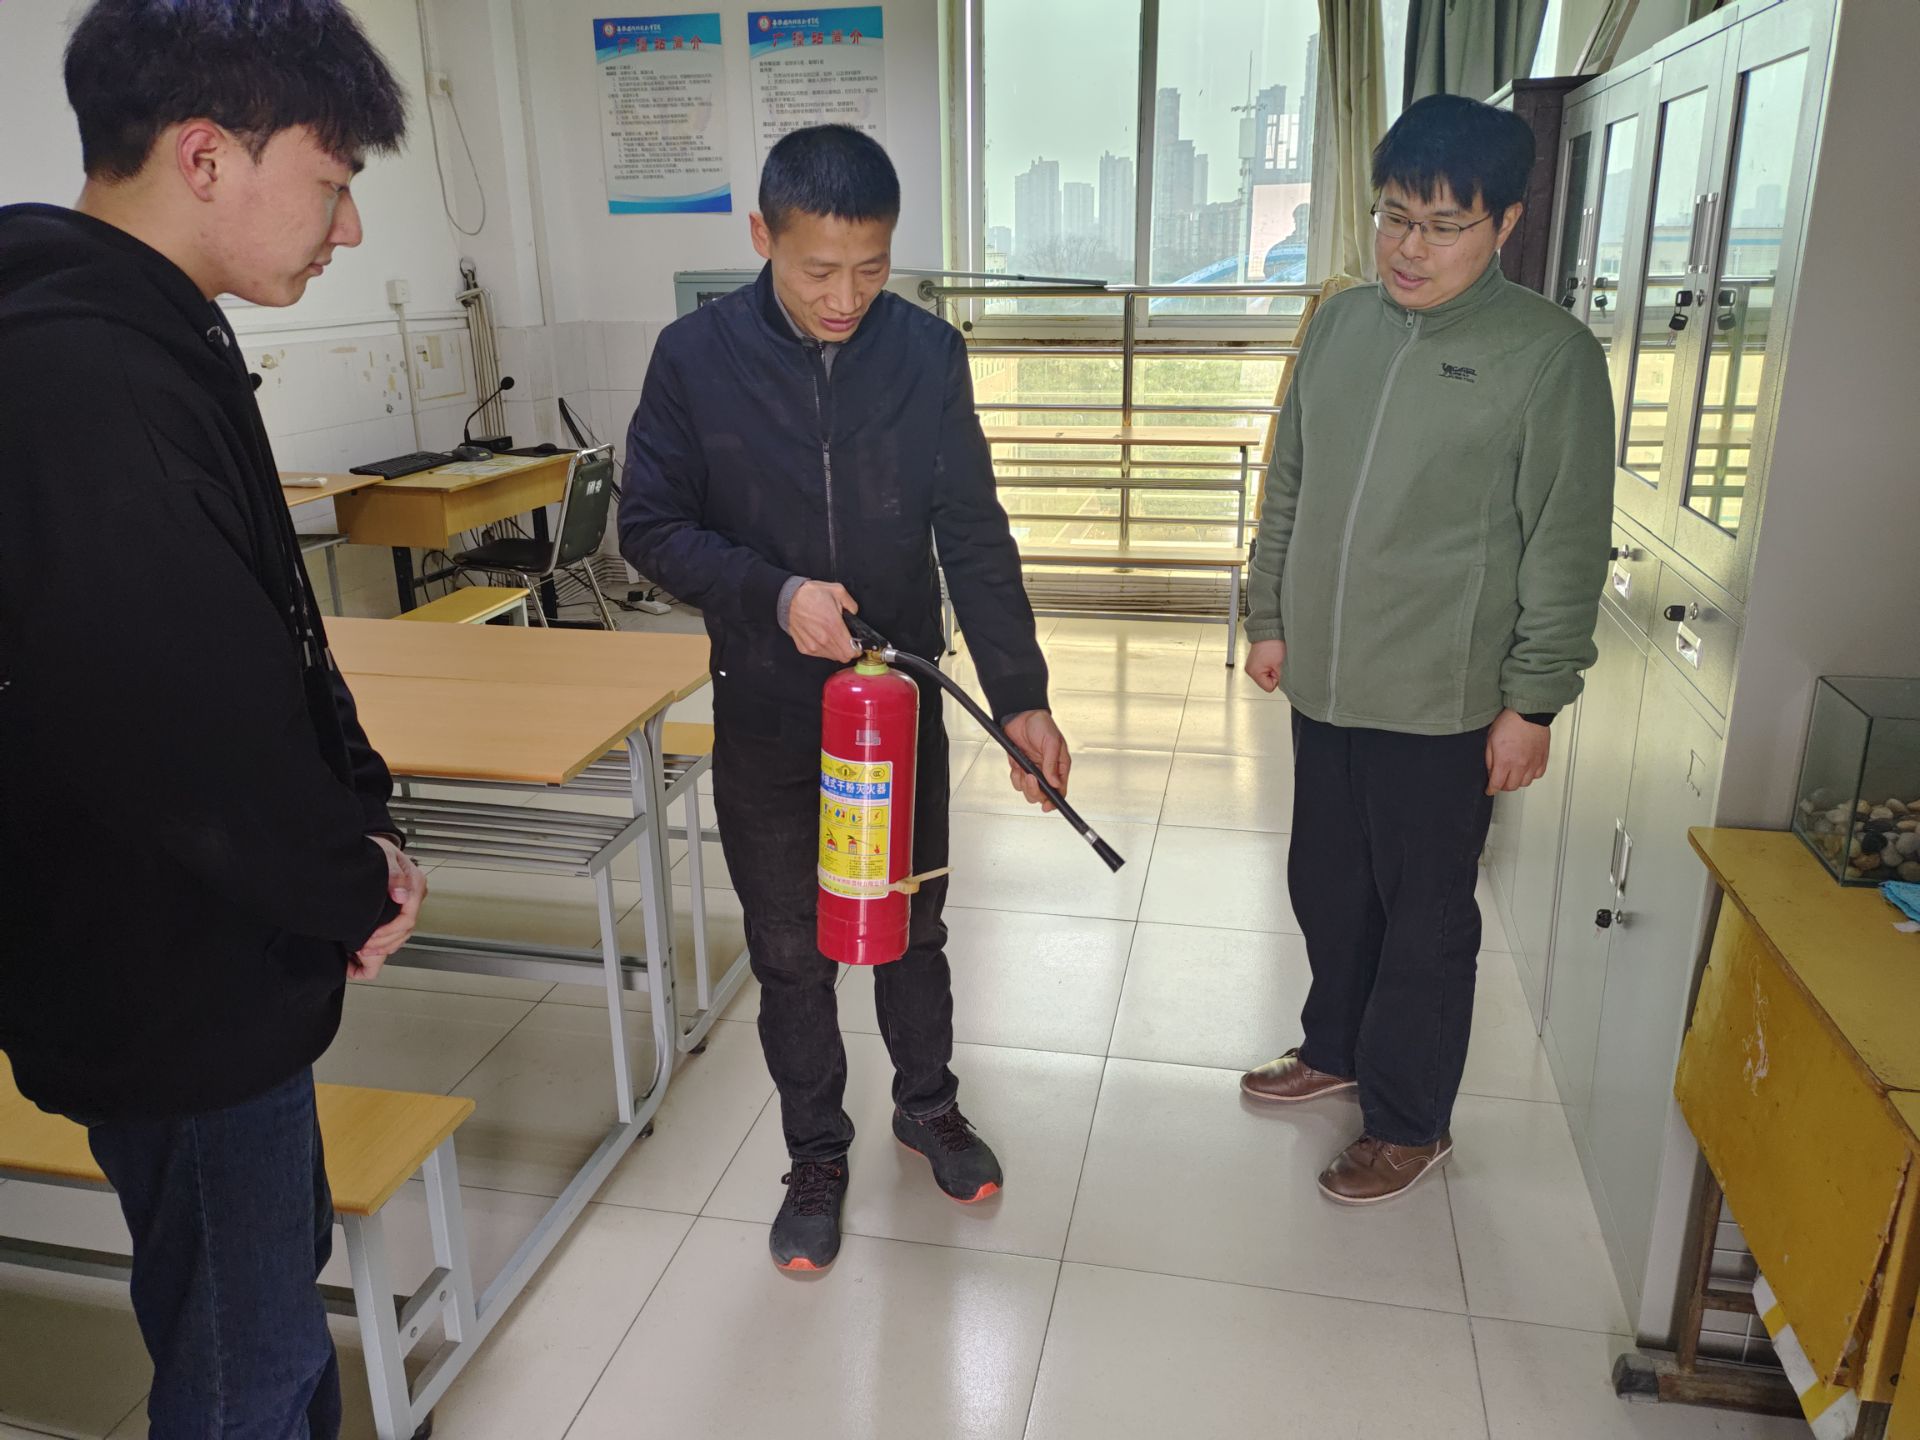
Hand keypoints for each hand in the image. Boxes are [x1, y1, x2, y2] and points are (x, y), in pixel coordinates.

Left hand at [352, 836, 426, 980]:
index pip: (408, 916)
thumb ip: (393, 874)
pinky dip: (386, 942)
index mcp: (415, 882)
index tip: (370, 938)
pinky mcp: (401, 907)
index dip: (389, 932)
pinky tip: (372, 947)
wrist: (373, 845)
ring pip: (403, 933)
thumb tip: (402, 895)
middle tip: (364, 949)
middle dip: (385, 942)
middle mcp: (414, 894)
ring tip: (365, 952)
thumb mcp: (384, 856)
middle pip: (406, 928)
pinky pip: (399, 931)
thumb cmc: (377, 849)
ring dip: (385, 945)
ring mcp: (409, 902)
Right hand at [789, 581, 859, 661]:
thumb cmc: (810, 595)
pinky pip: (819, 654)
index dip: (857, 650)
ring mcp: (813, 645)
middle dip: (848, 650)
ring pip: (831, 657)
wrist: (789, 598)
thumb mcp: (838, 591)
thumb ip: (852, 605)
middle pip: (843, 657)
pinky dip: (823, 648)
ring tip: (832, 636)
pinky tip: (821, 636)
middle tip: (846, 640)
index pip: (851, 652)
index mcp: (833, 626)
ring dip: (835, 649)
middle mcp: (823, 639)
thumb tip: (854, 613)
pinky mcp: (804, 648)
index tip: (857, 645)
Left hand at [1002, 710, 1070, 812]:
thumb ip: (1053, 763)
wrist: (1021, 714)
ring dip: (1024, 783)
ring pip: (1028, 790)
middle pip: (1042, 794)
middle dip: (1035, 790)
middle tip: (1030, 778)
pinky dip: (1015, 776)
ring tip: (1022, 769)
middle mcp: (1046, 771)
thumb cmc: (1041, 724)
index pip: (1059, 789)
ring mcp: (1032, 770)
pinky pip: (1017, 781)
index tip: (1048, 805)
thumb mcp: (1052, 741)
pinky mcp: (1020, 767)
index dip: (1054, 800)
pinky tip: (1017, 765)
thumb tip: (1055, 782)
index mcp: (1058, 767)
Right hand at [1245, 639, 1285, 692]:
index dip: (1277, 678)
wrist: (1270, 629)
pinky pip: (1266, 669)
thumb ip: (1283, 679)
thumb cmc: (1274, 643)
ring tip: (1274, 658)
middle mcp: (1250, 670)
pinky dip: (1270, 665)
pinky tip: (1271, 657)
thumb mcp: (1281, 664)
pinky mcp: (1255, 661)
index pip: (1269, 687)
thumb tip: (1286, 686)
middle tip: (1276, 662)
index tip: (1277, 667)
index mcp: (1253, 672)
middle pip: (1267, 682)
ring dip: (1273, 669)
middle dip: (1275, 674)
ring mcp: (1252, 665)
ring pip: (1267, 676)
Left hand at [1485, 709, 1550, 795]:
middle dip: (1503, 786)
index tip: (1490, 790)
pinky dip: (1531, 775)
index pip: (1497, 784)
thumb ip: (1490, 759)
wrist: (1528, 713)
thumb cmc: (1510, 722)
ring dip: (1517, 781)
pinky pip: (1538, 775)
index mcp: (1505, 761)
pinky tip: (1526, 770)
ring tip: (1513, 775)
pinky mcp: (1543, 759)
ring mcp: (1533, 763)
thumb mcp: (1490, 740)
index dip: (1491, 789)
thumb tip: (1491, 771)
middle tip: (1500, 781)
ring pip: (1525, 783)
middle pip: (1512, 786)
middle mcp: (1521, 765)